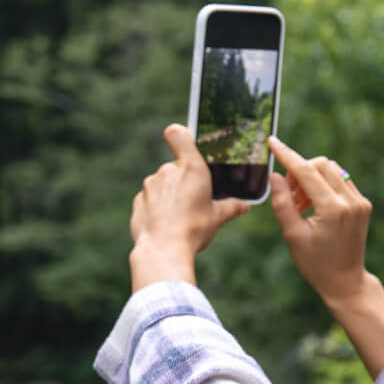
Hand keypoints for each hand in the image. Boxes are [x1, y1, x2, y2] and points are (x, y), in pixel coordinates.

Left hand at [129, 124, 250, 289]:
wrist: (163, 249)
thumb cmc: (194, 229)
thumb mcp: (218, 218)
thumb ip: (231, 207)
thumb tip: (244, 206)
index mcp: (191, 167)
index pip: (178, 134)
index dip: (180, 135)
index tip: (185, 145)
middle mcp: (167, 170)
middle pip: (175, 167)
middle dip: (183, 181)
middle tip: (194, 202)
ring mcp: (150, 185)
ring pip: (162, 184)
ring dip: (169, 195)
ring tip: (180, 217)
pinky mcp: (138, 201)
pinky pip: (150, 199)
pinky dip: (156, 208)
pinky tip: (165, 224)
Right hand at [268, 136, 372, 309]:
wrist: (345, 281)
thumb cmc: (315, 263)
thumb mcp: (292, 235)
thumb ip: (282, 203)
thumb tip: (275, 176)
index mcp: (332, 209)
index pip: (307, 171)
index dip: (287, 155)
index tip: (273, 142)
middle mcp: (350, 201)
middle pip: (321, 164)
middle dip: (300, 171)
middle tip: (288, 195)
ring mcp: (360, 201)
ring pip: (332, 169)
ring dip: (311, 178)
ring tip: (300, 204)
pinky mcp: (363, 204)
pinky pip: (341, 181)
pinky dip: (323, 185)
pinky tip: (313, 206)